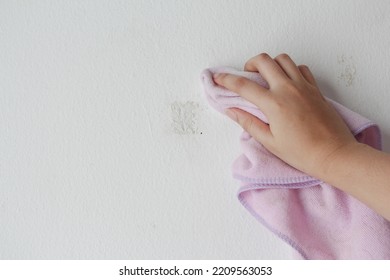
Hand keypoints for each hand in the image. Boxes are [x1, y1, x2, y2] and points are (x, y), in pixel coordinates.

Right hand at [213, 53, 357, 177]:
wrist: (334, 154)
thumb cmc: (302, 153)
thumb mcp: (269, 141)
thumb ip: (248, 122)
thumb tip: (232, 111)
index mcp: (274, 104)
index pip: (243, 86)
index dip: (226, 80)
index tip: (218, 77)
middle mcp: (288, 89)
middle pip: (263, 61)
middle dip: (249, 64)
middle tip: (246, 76)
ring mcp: (304, 86)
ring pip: (283, 59)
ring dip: (270, 64)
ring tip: (266, 77)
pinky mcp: (315, 88)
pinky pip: (300, 68)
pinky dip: (289, 69)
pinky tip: (286, 82)